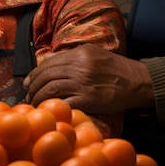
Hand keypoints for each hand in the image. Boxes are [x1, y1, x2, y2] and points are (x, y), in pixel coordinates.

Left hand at [23, 43, 154, 113]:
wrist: (137, 82)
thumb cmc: (117, 68)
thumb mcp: (95, 53)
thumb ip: (75, 57)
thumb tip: (52, 63)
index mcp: (79, 53)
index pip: (49, 63)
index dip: (34, 73)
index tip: (27, 82)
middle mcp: (79, 66)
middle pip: (46, 76)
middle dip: (32, 87)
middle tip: (27, 95)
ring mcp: (83, 83)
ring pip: (51, 89)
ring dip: (38, 98)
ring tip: (34, 104)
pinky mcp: (88, 100)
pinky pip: (64, 103)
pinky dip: (53, 107)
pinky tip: (49, 111)